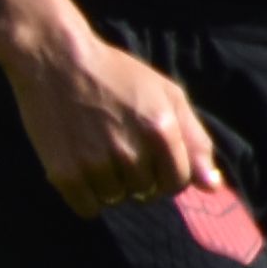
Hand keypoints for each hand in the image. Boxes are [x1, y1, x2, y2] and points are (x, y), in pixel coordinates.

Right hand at [0, 14, 224, 218]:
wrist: (54, 60)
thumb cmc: (115, 74)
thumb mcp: (166, 94)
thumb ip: (194, 140)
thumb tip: (212, 187)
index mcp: (160, 130)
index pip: (178, 182)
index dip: (167, 174)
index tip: (151, 160)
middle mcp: (130, 151)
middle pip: (145, 192)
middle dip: (138, 178)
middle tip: (118, 149)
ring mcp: (95, 164)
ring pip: (115, 199)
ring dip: (110, 185)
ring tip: (97, 154)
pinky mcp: (64, 173)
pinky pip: (87, 207)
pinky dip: (87, 197)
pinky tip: (81, 170)